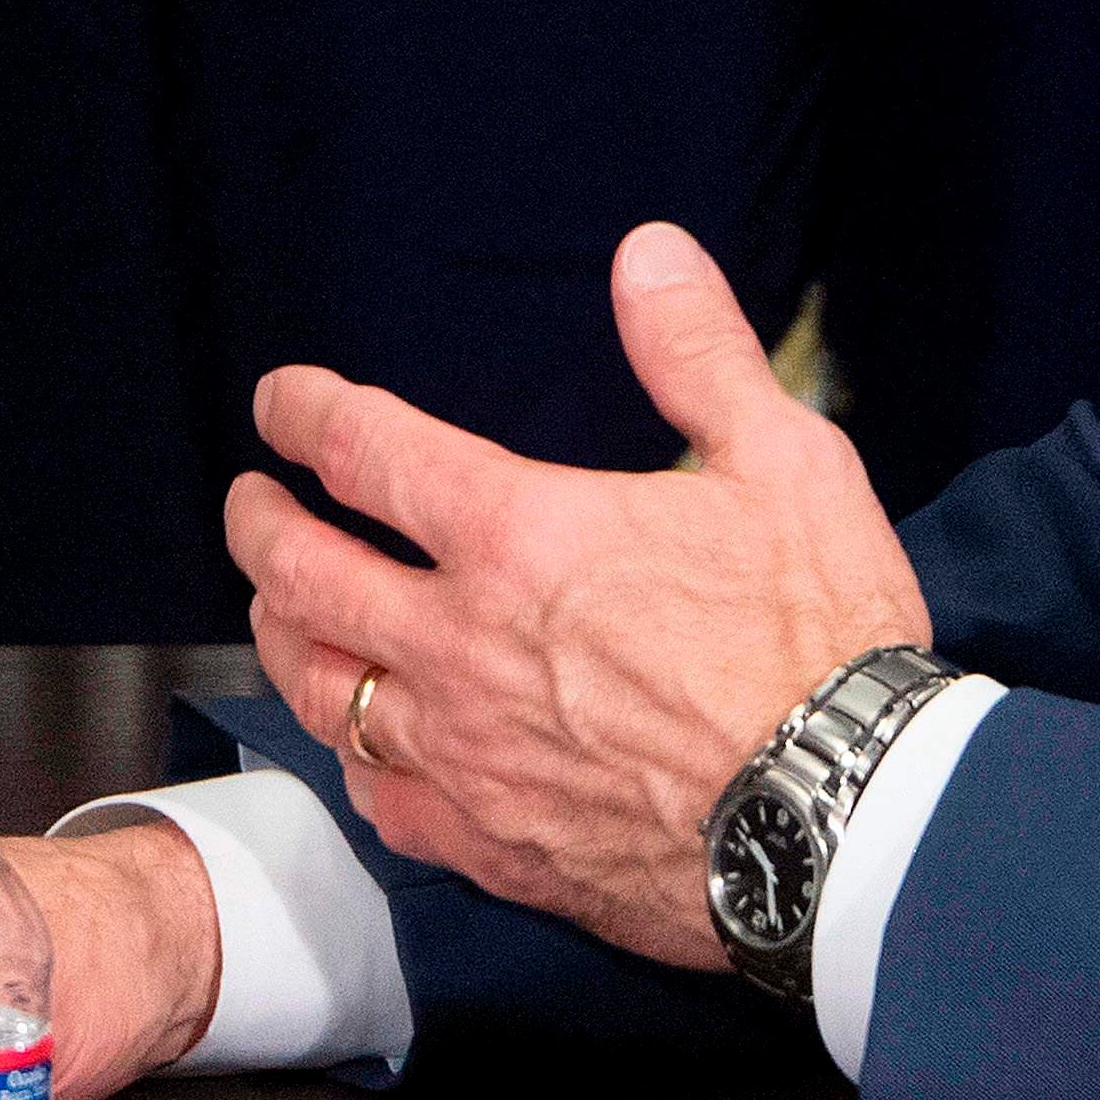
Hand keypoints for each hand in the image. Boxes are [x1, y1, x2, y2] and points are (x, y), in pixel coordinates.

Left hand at [227, 221, 926, 966]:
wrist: (851, 828)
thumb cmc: (822, 642)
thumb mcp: (786, 465)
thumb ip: (699, 354)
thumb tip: (649, 254)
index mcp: (519, 536)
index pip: (365, 451)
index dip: (304, 414)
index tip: (279, 403)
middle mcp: (463, 643)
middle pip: (303, 572)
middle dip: (257, 525)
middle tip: (248, 502)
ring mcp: (467, 754)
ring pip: (320, 690)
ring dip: (281, 636)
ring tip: (276, 608)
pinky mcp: (493, 846)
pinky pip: (380, 800)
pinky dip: (352, 762)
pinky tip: (358, 745)